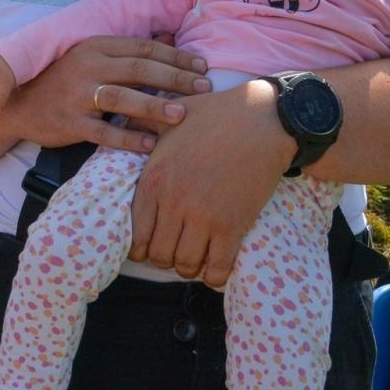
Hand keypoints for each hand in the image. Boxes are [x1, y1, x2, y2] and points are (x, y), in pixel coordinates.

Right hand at [2, 36, 209, 155]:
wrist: (20, 103)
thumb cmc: (64, 79)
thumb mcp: (92, 55)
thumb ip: (128, 50)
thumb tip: (170, 37)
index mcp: (96, 46)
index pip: (144, 48)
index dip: (175, 57)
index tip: (202, 67)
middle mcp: (88, 66)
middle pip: (138, 69)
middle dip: (174, 79)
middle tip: (204, 89)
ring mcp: (78, 95)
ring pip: (122, 97)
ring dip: (154, 106)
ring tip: (181, 114)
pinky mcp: (70, 122)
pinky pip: (103, 131)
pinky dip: (128, 138)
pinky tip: (150, 145)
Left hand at [128, 78, 289, 286]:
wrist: (264, 119)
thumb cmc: (216, 115)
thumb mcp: (170, 118)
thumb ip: (143, 127)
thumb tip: (125, 123)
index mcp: (153, 179)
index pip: (135, 234)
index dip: (141, 248)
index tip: (152, 245)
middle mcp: (173, 202)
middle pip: (158, 255)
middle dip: (165, 259)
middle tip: (176, 251)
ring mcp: (203, 216)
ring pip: (185, 266)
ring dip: (189, 267)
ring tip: (196, 257)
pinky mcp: (233, 226)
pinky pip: (217, 269)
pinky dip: (215, 275)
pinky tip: (217, 265)